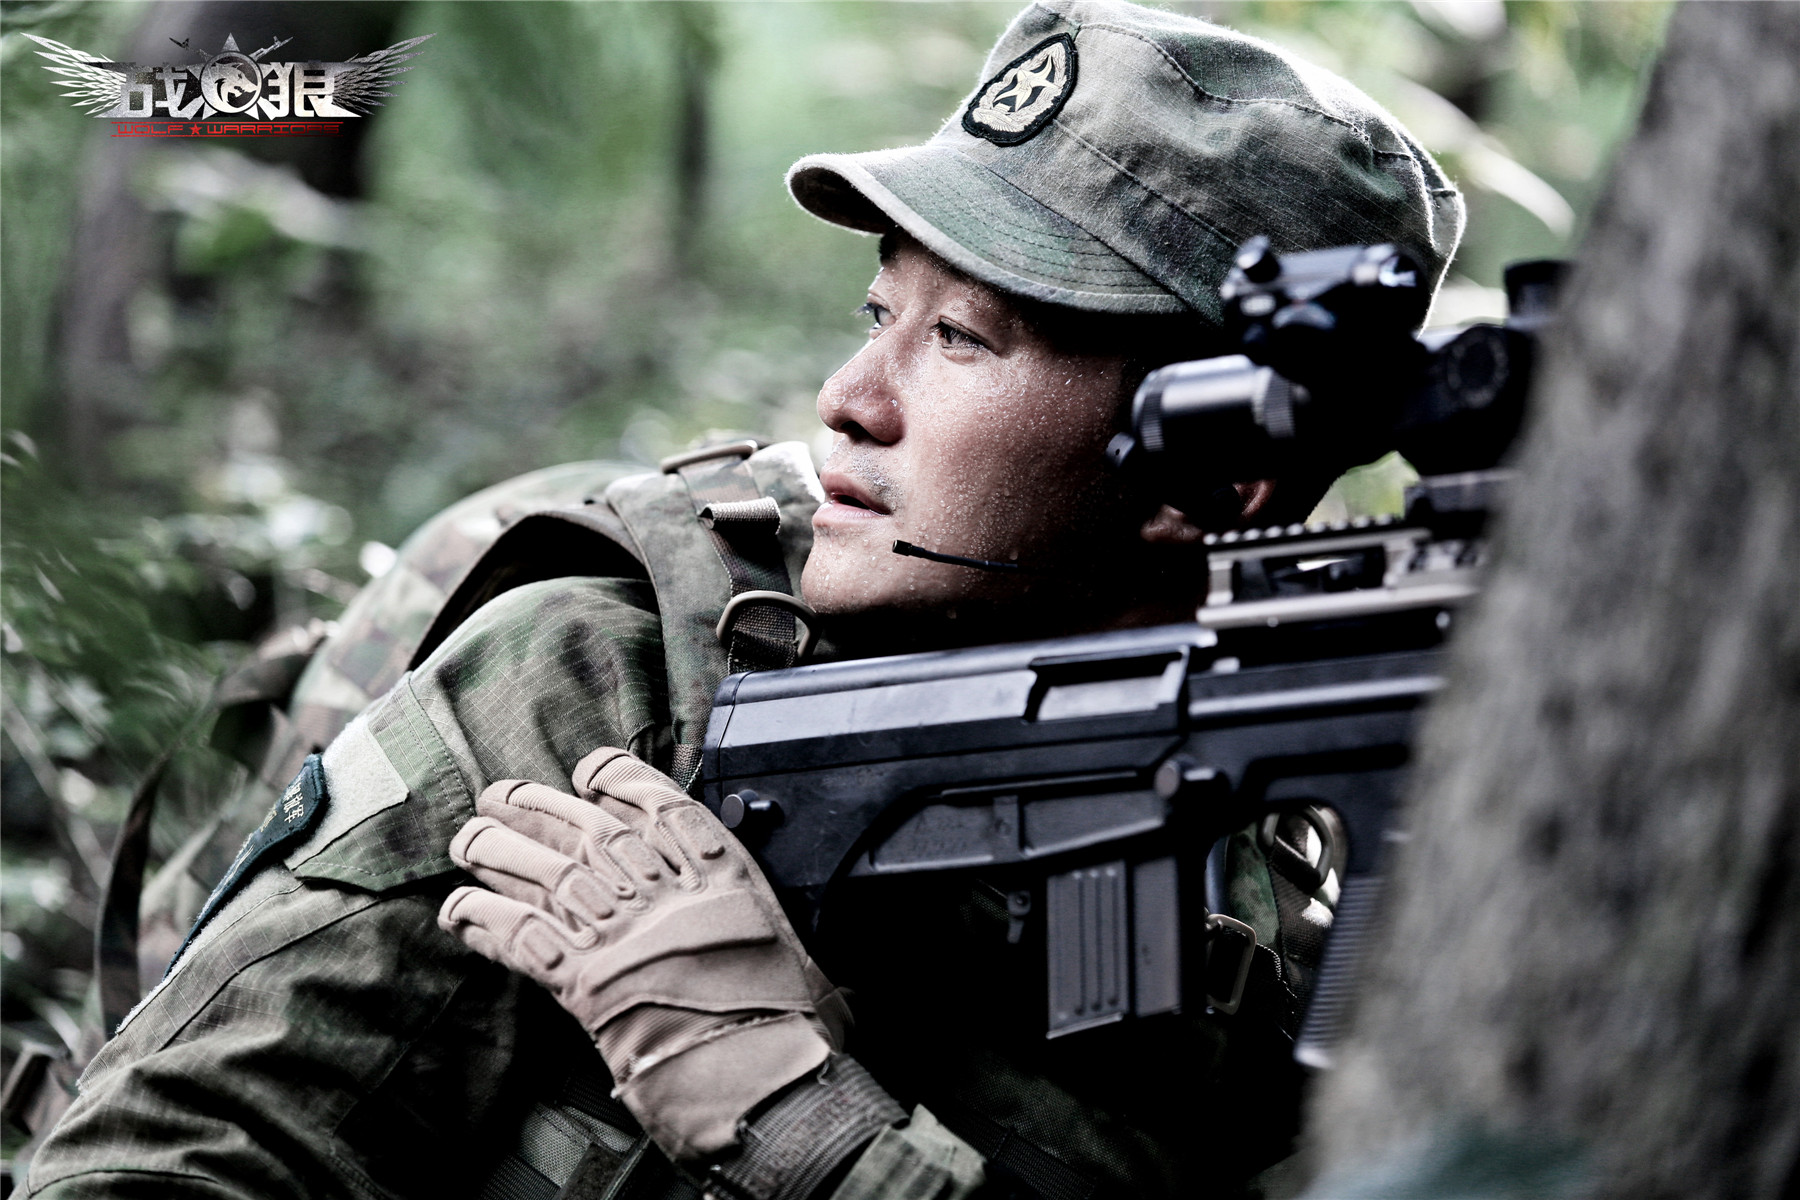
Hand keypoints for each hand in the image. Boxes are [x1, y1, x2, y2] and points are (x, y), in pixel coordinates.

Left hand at [438, 747, 843, 1160]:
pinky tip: (459, 911)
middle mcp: (651, 877)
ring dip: (491, 848)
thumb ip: (771, 927)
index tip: (586, 773)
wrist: (756, 1059)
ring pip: (532, 864)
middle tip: (499, 797)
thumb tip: (812, 960)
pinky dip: (478, 918)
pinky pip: (510, 931)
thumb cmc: (787, 1007)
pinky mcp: (572, 972)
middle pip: (573, 820)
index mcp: (708, 858)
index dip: (607, 777)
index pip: (644, 791)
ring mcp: (609, 920)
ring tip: (468, 841)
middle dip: (530, 804)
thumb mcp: (792, 941)